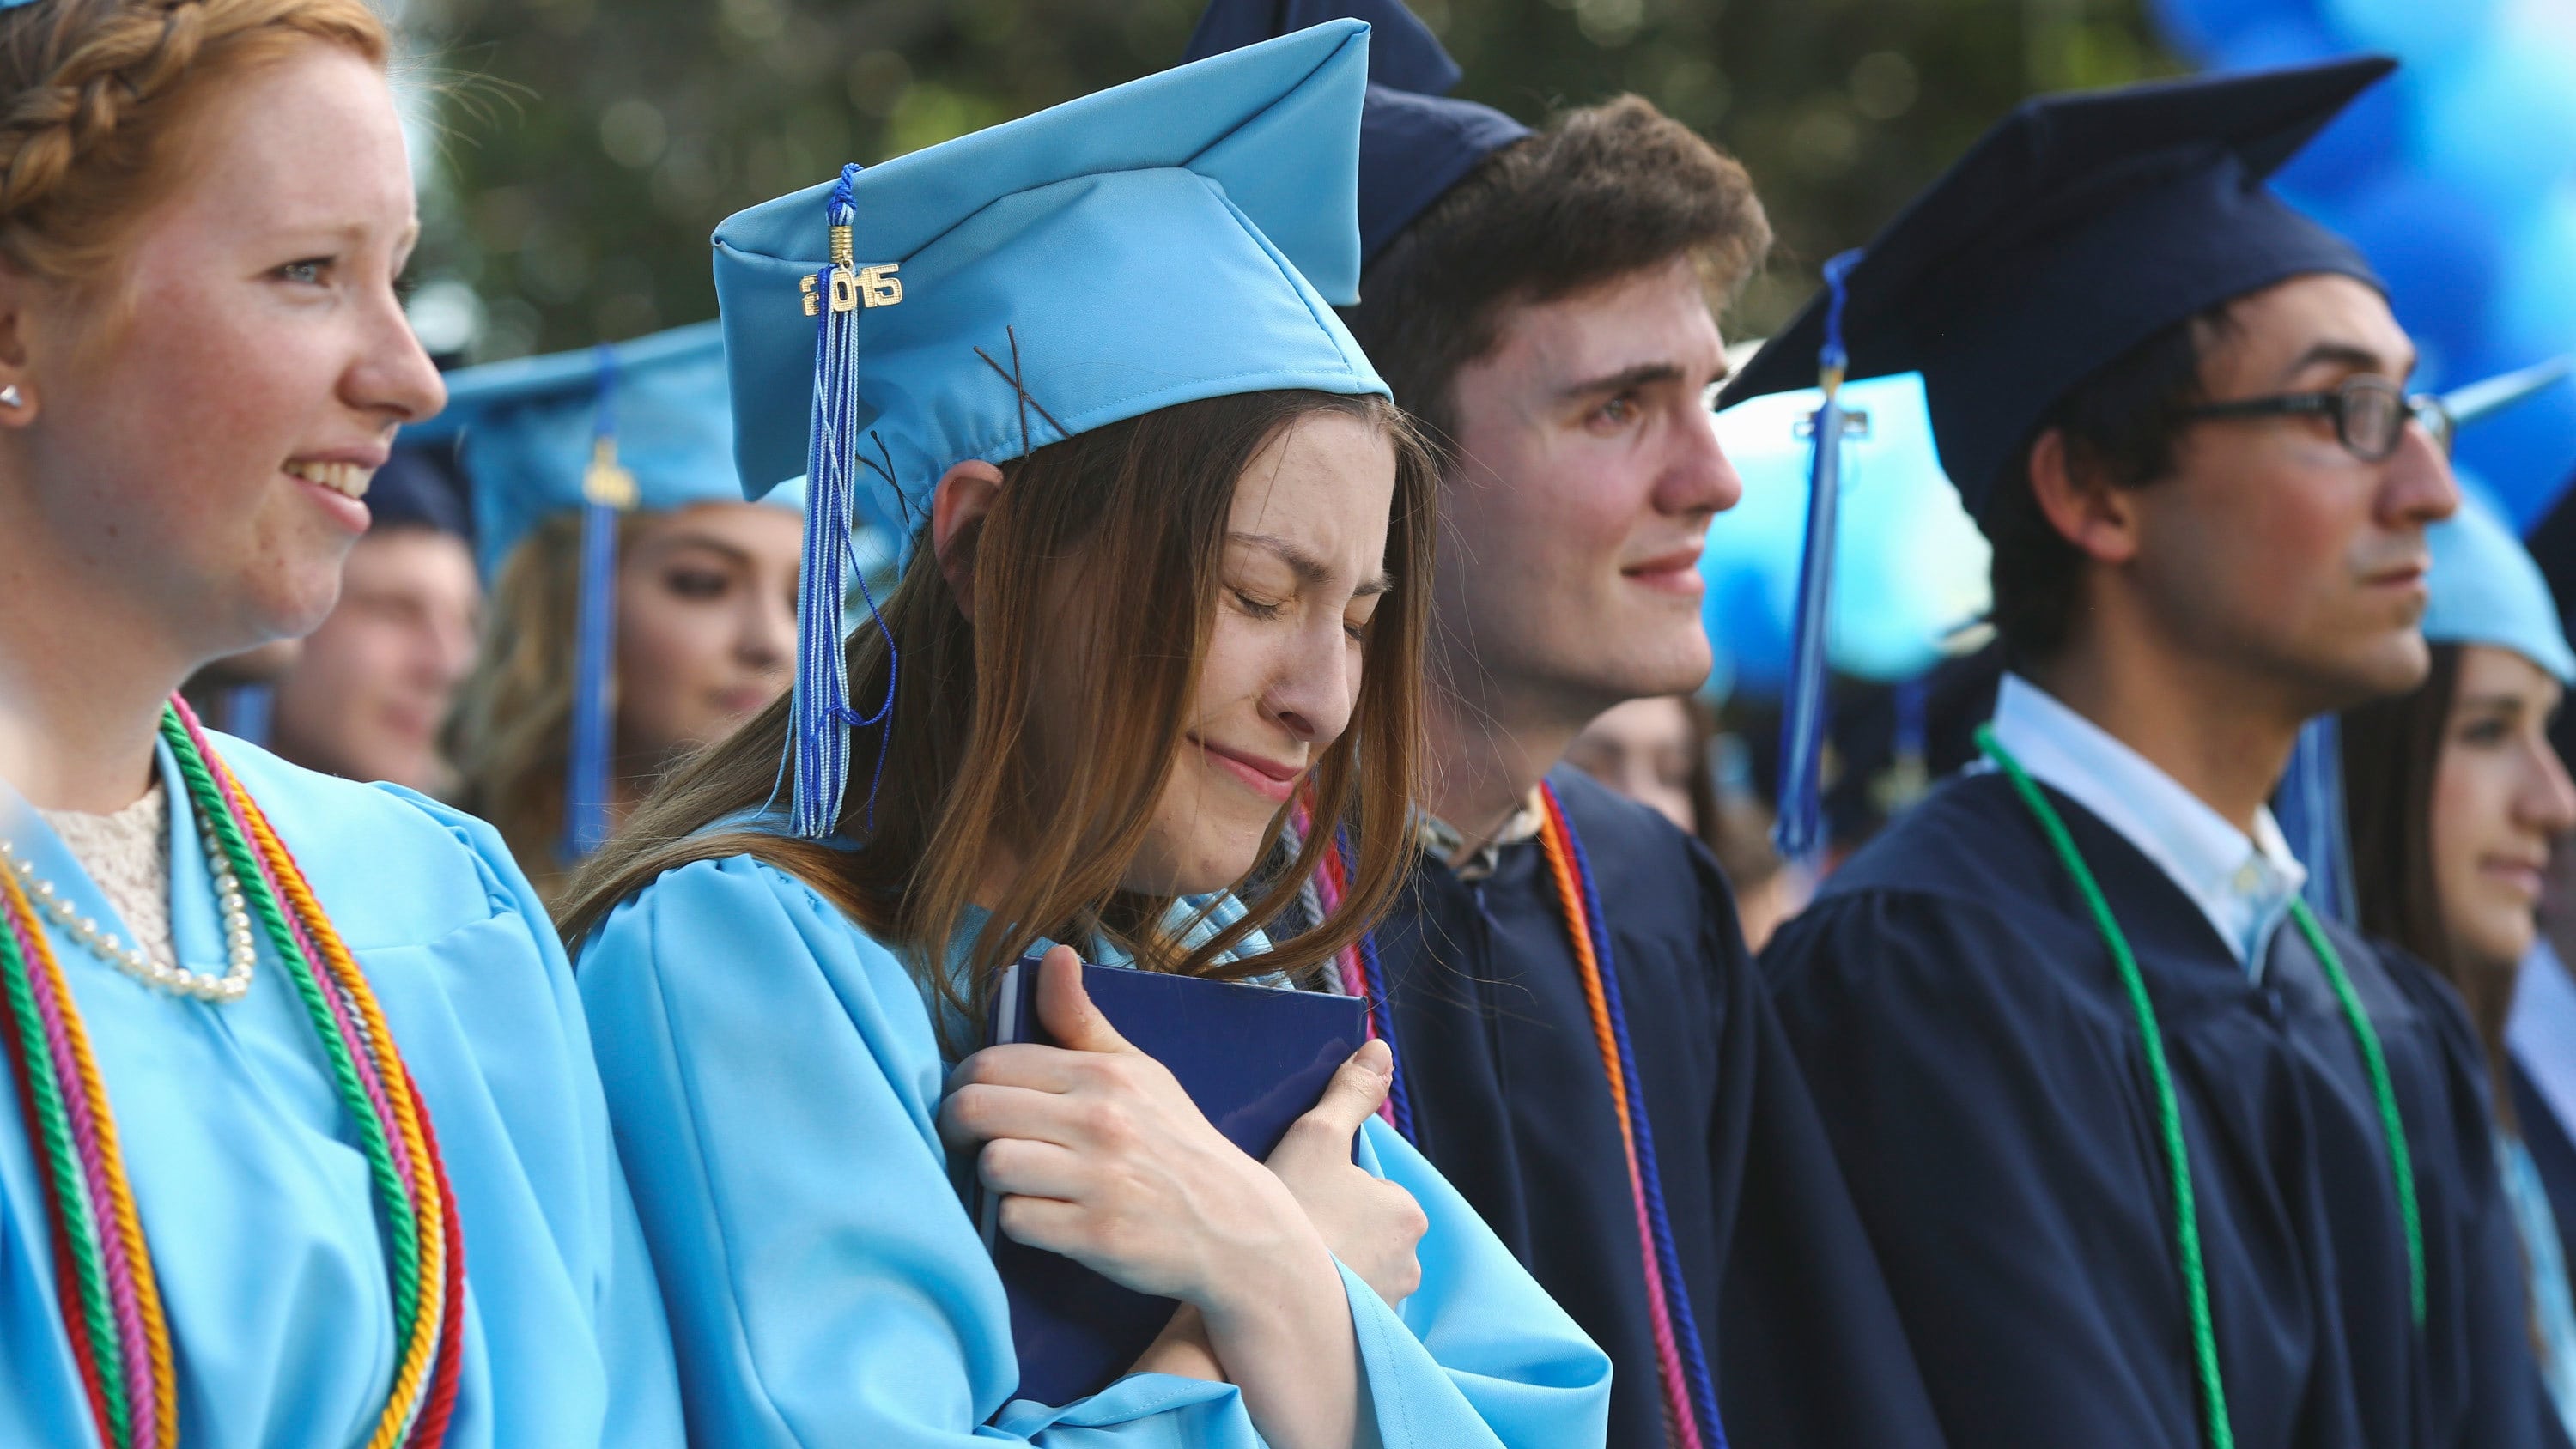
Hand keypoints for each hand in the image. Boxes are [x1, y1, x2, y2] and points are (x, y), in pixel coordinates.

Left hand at [938, 946, 1316, 1309]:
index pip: (992, 1063)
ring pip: (992, 1165)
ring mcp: (1100, 1180)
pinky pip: (1016, 1220)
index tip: (969, 1102)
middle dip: (957, 1128)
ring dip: (992, 1178)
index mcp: (1104, 1074)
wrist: (1236, 1226)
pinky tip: (1044, 1215)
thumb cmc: (1176, 1143)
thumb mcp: (1140, 1072)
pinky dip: (1020, 1221)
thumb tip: (1055, 955)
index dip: (962, 1084)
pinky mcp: (1097, 1236)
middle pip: (976, 1110)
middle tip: (970, 1142)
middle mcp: (1101, 1121)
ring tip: (1015, 1178)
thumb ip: (1082, 1020)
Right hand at [1267, 1038, 1427, 1307]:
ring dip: (1328, 1265)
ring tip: (1286, 1263)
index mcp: (1407, 1211)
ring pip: (1354, 1269)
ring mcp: (1388, 1306)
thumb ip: (1350, 1093)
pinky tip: (1291, 1295)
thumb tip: (1379, 1048)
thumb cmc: (1290, 1214)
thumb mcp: (1316, 1137)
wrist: (1257, 1301)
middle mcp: (1411, 1264)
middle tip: (1289, 1227)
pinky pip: (1344, 1308)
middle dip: (1332, 1228)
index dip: (1327, 1187)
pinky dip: (1324, 1300)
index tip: (1297, 1197)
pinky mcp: (1362, 1341)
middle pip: (1363, 1229)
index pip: (1368, 1187)